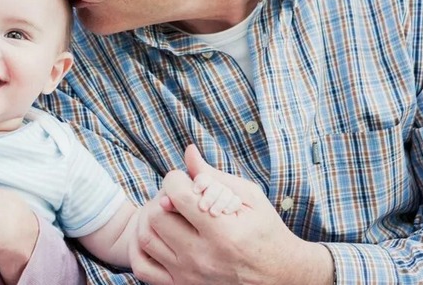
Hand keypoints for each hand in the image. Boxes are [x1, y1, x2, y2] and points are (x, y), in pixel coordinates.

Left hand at [130, 145, 333, 284]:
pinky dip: (141, 249)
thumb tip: (188, 151)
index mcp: (222, 232)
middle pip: (156, 215)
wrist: (280, 277)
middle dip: (163, 197)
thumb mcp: (249, 198)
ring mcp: (189, 276)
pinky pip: (142, 267)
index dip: (176, 179)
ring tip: (169, 215)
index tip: (186, 181)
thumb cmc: (266, 231)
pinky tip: (158, 236)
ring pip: (146, 238)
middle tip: (177, 197)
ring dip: (153, 220)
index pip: (176, 194)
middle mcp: (202, 257)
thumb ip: (214, 175)